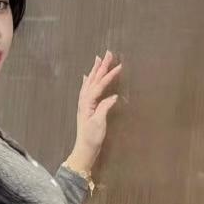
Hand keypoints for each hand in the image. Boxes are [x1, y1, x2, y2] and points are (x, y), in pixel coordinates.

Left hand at [73, 50, 122, 168]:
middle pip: (93, 80)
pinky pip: (87, 89)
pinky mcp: (86, 108)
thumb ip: (104, 107)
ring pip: (90, 82)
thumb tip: (113, 96)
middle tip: (108, 53)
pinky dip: (88, 81)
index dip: (109, 75)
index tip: (119, 66)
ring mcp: (84, 104)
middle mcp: (84, 101)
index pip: (99, 85)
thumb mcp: (99, 123)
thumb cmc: (92, 138)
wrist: (84, 150)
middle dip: (101, 66)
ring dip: (95, 70)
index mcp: (87, 103)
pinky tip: (87, 76)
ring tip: (99, 59)